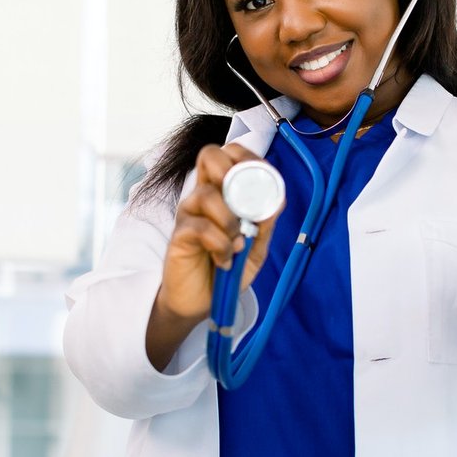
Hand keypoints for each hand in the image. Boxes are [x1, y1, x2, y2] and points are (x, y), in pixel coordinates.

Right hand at [147, 144, 280, 369]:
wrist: (200, 302)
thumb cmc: (227, 269)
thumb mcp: (256, 248)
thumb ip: (265, 224)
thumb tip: (277, 201)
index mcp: (223, 193)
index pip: (229, 154)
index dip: (247, 157)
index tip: (264, 179)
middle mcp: (203, 196)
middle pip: (209, 154)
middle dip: (232, 171)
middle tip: (243, 200)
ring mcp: (188, 213)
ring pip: (207, 194)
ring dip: (230, 220)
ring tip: (237, 244)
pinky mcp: (179, 236)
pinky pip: (201, 228)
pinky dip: (220, 245)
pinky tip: (224, 259)